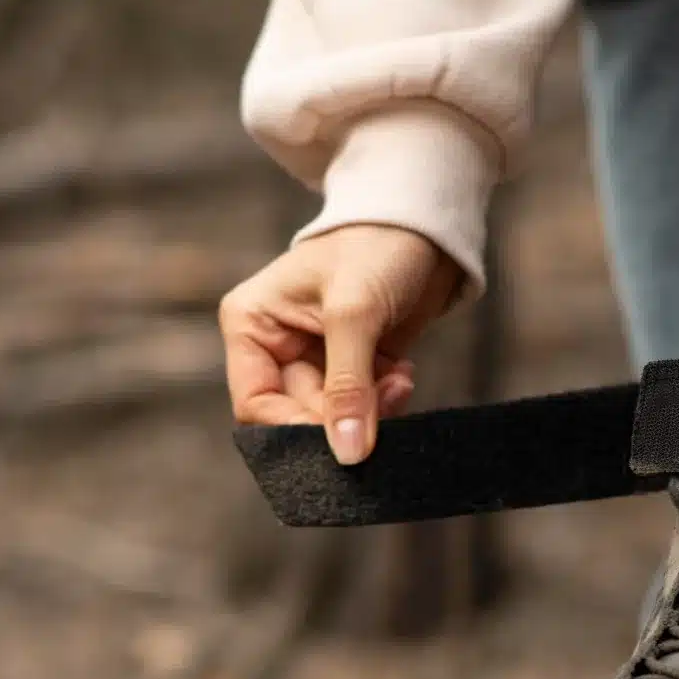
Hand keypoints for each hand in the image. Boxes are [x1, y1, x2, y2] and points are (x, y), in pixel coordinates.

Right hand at [218, 223, 460, 462]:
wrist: (426, 225)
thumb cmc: (376, 246)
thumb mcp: (355, 313)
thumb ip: (348, 387)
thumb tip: (347, 453)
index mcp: (251, 325)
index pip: (255, 403)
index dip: (292, 429)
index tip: (339, 441)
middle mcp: (275, 347)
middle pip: (296, 417)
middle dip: (342, 418)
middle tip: (382, 402)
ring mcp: (314, 360)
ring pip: (332, 420)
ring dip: (370, 411)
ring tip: (397, 381)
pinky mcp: (352, 368)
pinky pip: (360, 410)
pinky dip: (384, 402)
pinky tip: (401, 374)